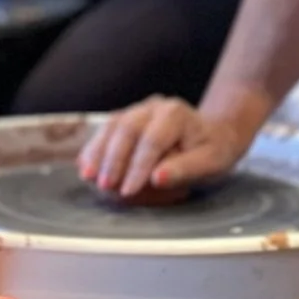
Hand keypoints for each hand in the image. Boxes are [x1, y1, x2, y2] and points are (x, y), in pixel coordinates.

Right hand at [76, 97, 252, 199]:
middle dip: (113, 160)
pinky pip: (105, 131)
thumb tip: (157, 178)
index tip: (129, 191)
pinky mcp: (126, 119)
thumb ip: (185, 170)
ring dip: (98, 153)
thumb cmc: (213, 151)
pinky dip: (94, 149)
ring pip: (111, 127)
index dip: (138, 167)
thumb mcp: (210, 163)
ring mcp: (137, 110)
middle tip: (105, 187)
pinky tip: (85, 167)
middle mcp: (154, 107)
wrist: (213, 133)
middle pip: (126, 129)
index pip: (152, 140)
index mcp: (176, 114)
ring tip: (89, 177)